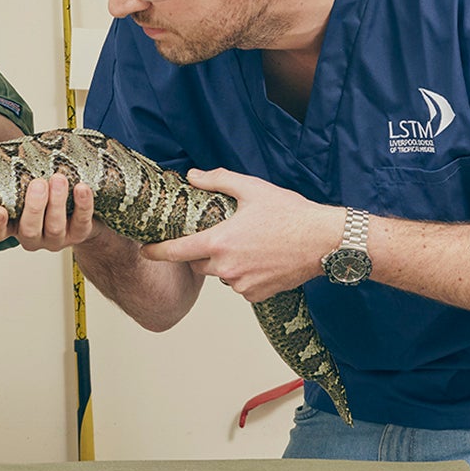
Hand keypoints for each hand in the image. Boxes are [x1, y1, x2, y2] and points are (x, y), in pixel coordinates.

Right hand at [0, 176, 95, 251]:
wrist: (78, 213)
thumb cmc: (44, 195)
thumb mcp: (24, 186)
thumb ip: (13, 172)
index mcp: (14, 226)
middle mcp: (33, 236)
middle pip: (29, 230)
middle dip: (34, 207)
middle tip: (38, 184)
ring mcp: (56, 238)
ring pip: (55, 227)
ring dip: (57, 202)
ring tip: (59, 179)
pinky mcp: (79, 234)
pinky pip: (81, 222)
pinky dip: (82, 204)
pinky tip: (81, 188)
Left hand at [139, 169, 344, 302]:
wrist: (323, 241)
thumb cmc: (290, 213)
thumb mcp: (252, 189)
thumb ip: (217, 181)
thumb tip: (192, 176)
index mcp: (219, 242)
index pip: (175, 251)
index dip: (156, 251)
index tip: (145, 249)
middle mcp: (226, 268)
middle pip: (197, 263)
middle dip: (203, 251)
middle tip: (223, 234)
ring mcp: (241, 284)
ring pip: (220, 275)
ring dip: (225, 263)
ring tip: (249, 244)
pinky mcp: (256, 295)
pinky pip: (239, 286)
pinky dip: (244, 275)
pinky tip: (261, 258)